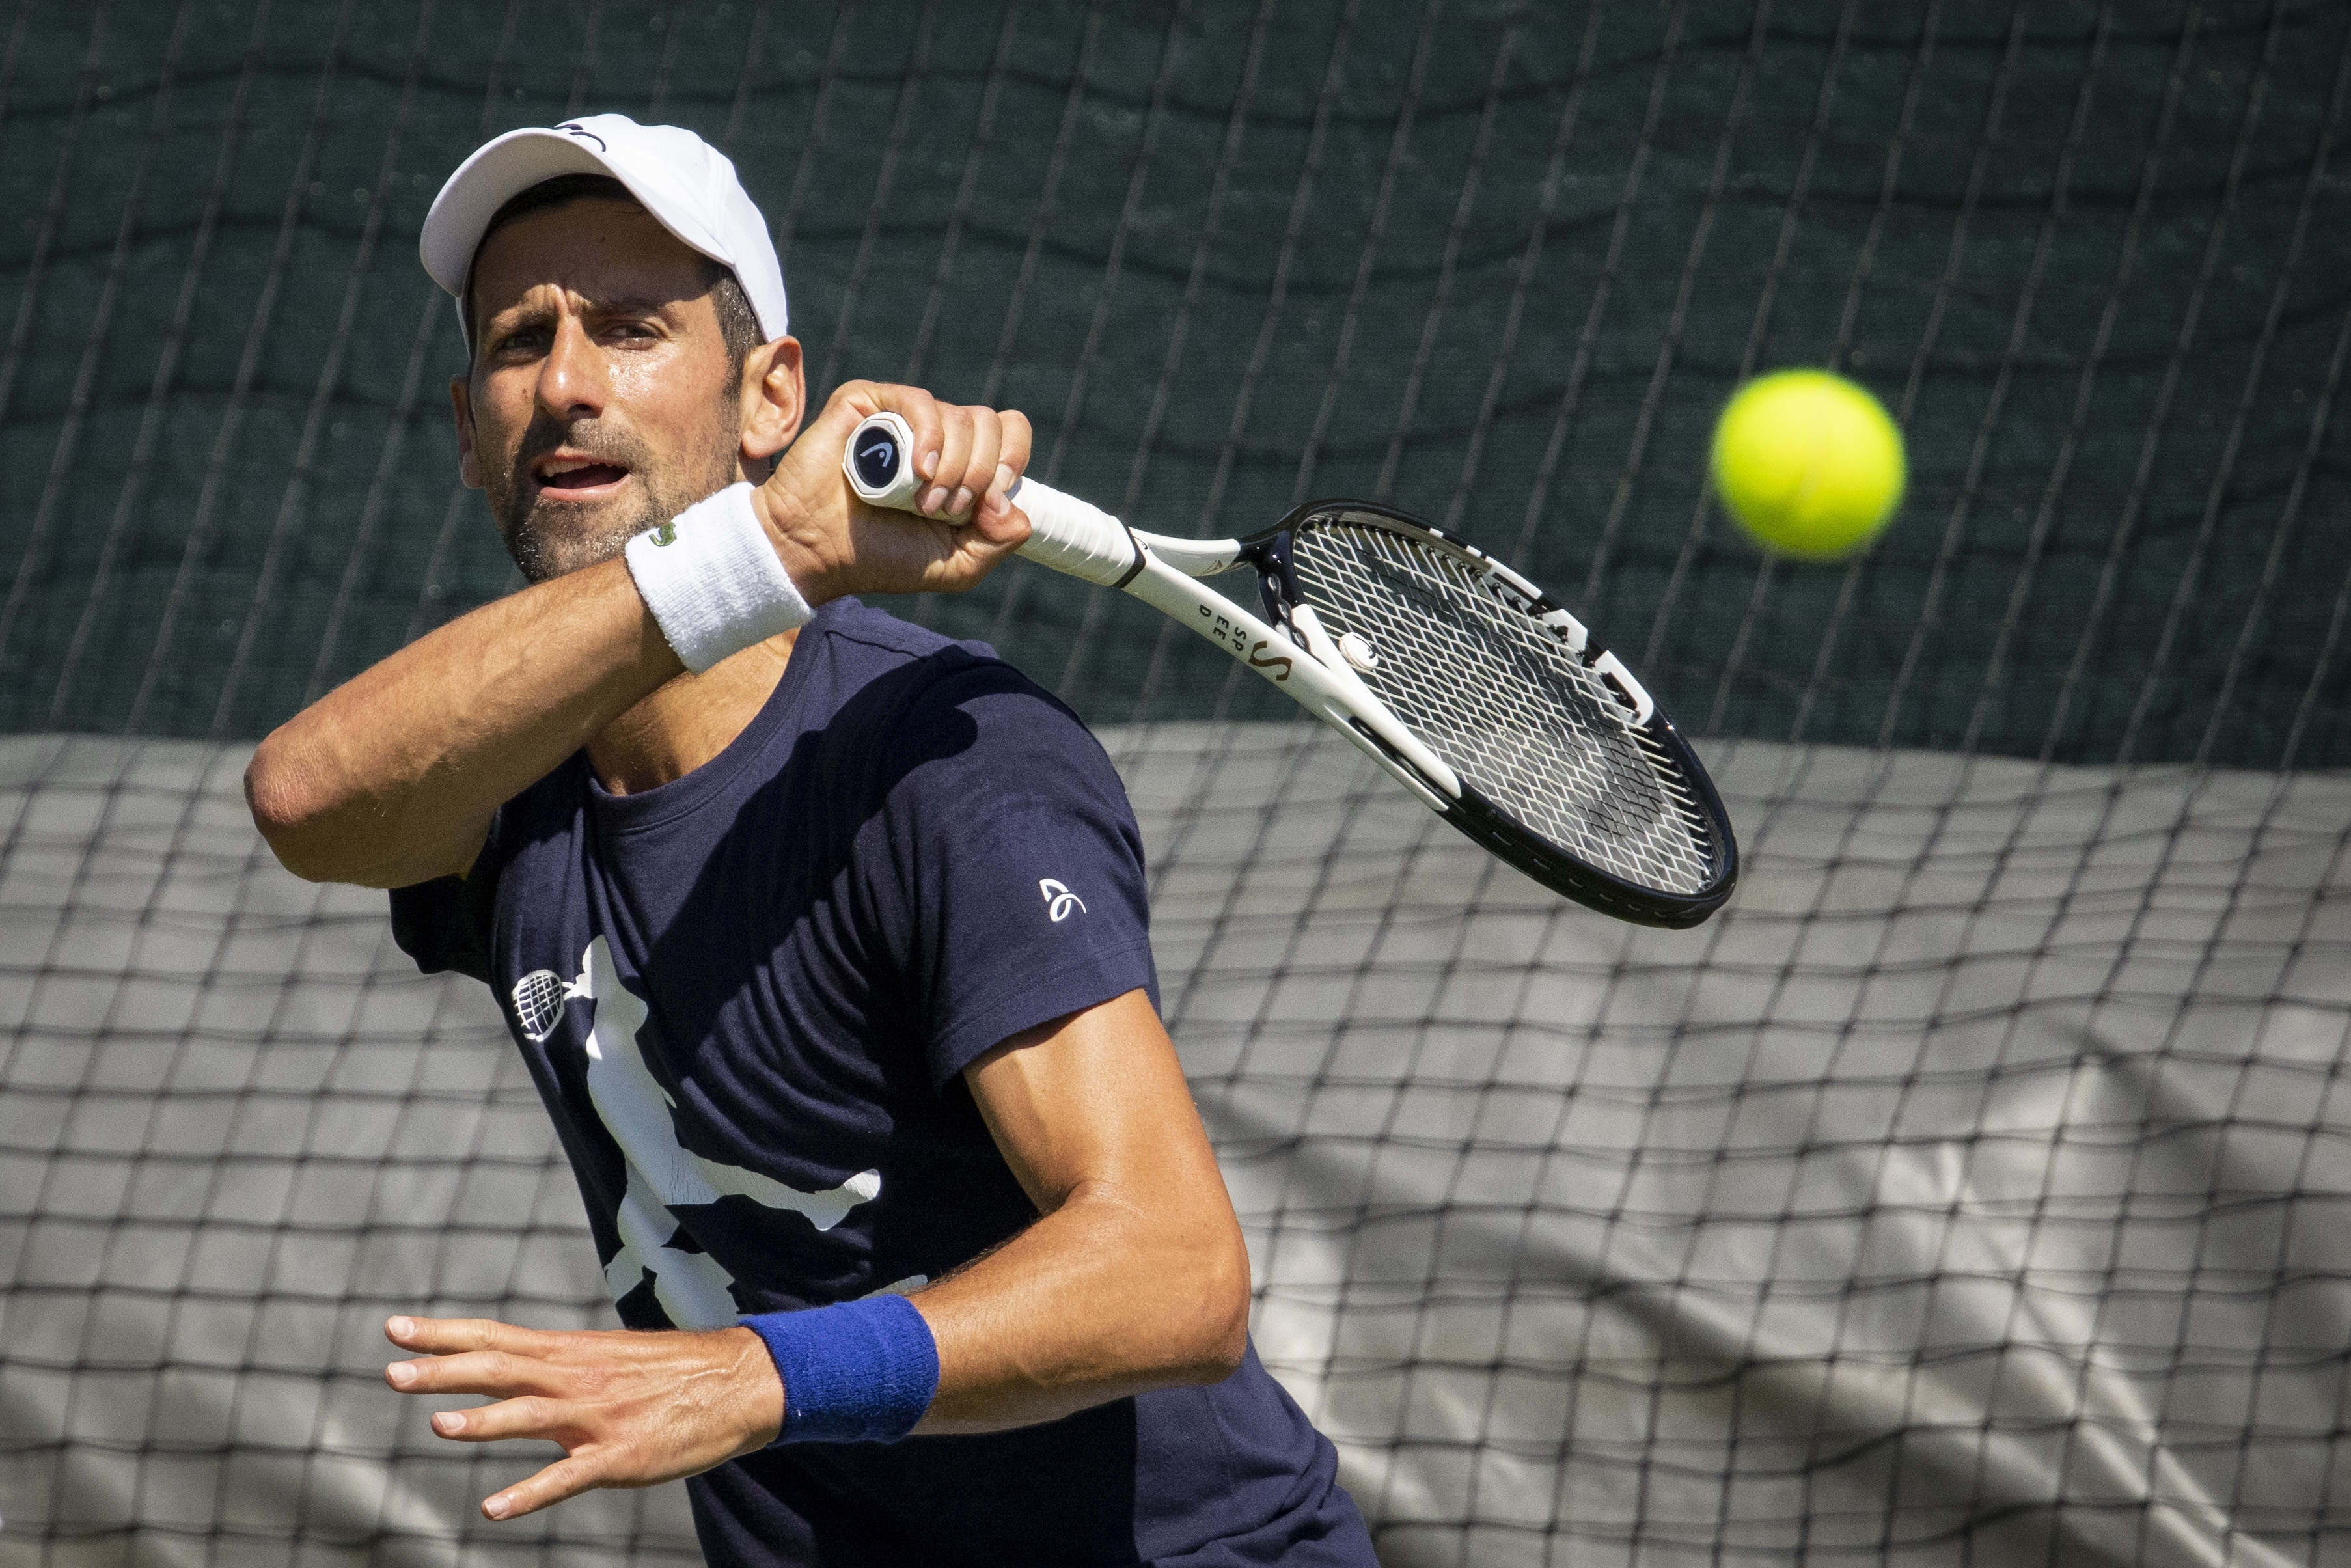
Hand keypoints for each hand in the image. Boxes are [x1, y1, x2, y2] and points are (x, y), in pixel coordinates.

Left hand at [383, 1313, 782, 1519]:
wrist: (739, 1382)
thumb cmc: (671, 1372)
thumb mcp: (609, 1358)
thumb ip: (558, 1368)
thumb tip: (511, 1372)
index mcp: (571, 1352)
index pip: (495, 1337)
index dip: (442, 1334)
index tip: (394, 1329)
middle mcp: (577, 1378)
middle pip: (500, 1369)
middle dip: (443, 1370)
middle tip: (392, 1371)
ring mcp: (598, 1418)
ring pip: (530, 1416)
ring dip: (483, 1422)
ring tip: (438, 1426)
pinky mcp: (620, 1457)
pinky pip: (568, 1478)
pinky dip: (529, 1493)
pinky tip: (495, 1508)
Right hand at [754, 380, 1033, 603]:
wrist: (818, 552)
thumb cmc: (882, 557)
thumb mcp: (955, 566)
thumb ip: (997, 542)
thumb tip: (1016, 509)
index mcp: (962, 462)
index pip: (1011, 431)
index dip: (1012, 459)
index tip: (992, 499)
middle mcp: (937, 434)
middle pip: (991, 423)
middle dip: (980, 473)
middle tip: (945, 510)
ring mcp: (903, 417)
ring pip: (960, 416)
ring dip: (952, 467)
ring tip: (923, 504)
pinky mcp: (868, 402)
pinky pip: (919, 401)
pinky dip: (928, 436)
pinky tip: (916, 471)